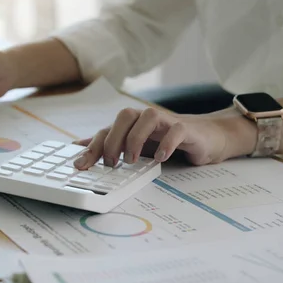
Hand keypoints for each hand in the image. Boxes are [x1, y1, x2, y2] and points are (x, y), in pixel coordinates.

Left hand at [72, 107, 251, 168]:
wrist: (203, 137)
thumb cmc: (164, 140)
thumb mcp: (133, 145)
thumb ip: (108, 145)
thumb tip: (78, 148)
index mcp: (129, 124)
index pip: (106, 130)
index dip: (92, 147)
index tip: (80, 165)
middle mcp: (144, 118)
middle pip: (124, 117)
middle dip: (113, 140)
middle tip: (111, 163)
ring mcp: (165, 121)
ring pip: (147, 117)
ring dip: (136, 138)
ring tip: (132, 161)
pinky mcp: (185, 129)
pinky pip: (175, 130)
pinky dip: (167, 143)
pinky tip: (161, 158)